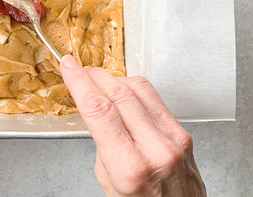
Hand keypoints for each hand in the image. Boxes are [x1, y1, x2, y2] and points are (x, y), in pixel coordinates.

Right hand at [60, 55, 205, 196]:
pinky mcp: (183, 135)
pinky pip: (156, 99)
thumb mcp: (108, 183)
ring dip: (113, 79)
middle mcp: (155, 150)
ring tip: (98, 80)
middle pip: (118, 94)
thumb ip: (104, 145)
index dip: (79, 83)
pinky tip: (124, 91)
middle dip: (93, 77)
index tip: (69, 68)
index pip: (99, 110)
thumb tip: (96, 110)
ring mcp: (173, 140)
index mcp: (130, 167)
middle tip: (79, 70)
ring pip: (139, 89)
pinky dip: (134, 89)